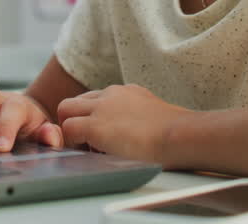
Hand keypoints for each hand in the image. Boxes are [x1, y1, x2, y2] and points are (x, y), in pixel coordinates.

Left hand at [58, 84, 191, 162]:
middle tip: (85, 144)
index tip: (101, 136)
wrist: (181, 136)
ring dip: (71, 130)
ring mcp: (102, 108)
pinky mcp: (96, 126)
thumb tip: (143, 134)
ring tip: (86, 149)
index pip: (96, 98)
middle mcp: (112, 94)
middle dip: (74, 120)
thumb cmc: (178, 135)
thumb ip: (143, 120)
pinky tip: (88, 155)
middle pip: (75, 101)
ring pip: (65, 109)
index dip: (92, 117)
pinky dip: (72, 143)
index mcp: (127, 93)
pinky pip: (68, 130)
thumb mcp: (157, 118)